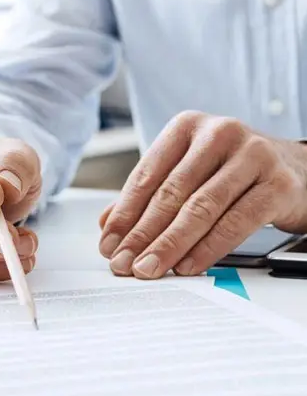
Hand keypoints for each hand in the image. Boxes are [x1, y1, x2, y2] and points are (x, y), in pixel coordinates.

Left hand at [99, 111, 306, 278]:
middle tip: (123, 262)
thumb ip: (148, 194)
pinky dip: (207, 249)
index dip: (124, 213)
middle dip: (142, 234)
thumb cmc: (229, 171)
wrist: (294, 169)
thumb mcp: (186, 172)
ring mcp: (252, 155)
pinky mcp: (278, 184)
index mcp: (187, 126)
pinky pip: (235, 223)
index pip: (146, 174)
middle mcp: (219, 133)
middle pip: (171, 193)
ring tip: (149, 269)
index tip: (108, 244)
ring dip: (170, 245)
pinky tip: (187, 265)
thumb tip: (106, 224)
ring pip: (201, 208)